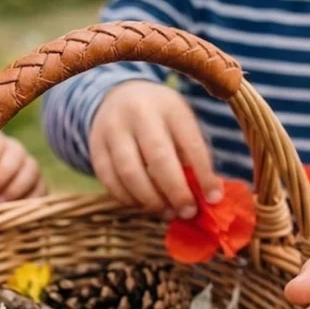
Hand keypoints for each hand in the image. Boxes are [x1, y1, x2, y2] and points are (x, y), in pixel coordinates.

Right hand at [89, 80, 221, 217]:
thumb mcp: (181, 123)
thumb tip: (205, 198)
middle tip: (187, 212)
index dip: (204, 174)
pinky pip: (110, 180)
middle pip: (158, 158)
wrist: (120, 96)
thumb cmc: (162, 118)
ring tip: (166, 212)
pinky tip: (143, 204)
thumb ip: (192, 156)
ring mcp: (113, 129)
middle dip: (175, 191)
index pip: (190, 143)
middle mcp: (139, 114)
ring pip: (129, 172)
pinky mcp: (96, 147)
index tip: (214, 198)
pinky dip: (128, 199)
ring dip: (150, 200)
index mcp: (170, 107)